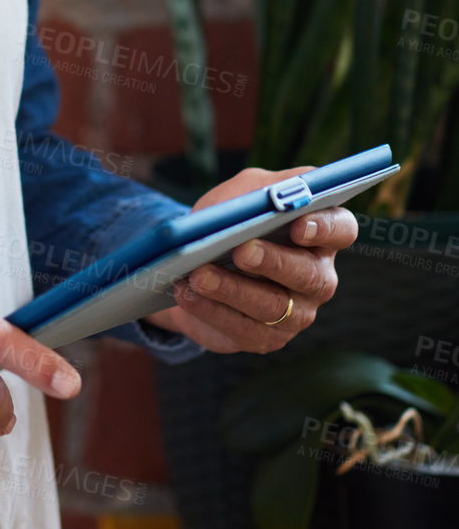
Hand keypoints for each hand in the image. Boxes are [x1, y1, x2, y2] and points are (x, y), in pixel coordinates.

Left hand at [144, 165, 357, 353]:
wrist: (200, 258)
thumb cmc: (235, 218)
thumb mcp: (246, 192)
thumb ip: (261, 190)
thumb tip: (266, 201)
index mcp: (321, 234)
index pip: (341, 229)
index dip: (324, 228)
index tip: (298, 225)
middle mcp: (318, 276)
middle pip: (308, 274)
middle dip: (272, 262)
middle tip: (240, 251)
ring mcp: (297, 312)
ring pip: (272, 307)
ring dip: (232, 290)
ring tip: (198, 275)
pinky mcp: (268, 337)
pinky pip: (244, 330)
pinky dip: (212, 310)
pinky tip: (187, 293)